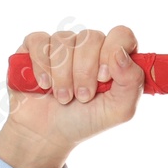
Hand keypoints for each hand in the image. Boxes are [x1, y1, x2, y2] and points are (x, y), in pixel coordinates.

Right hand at [0, 26, 143, 167]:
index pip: (122, 35)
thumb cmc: (85, 120)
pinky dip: (42, 68)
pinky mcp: (35, 44)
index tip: (104, 78)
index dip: (113, 52)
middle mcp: (89, 46)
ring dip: (63, 77)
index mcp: (113, 58)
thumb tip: (122, 54)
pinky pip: (40, 42)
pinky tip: (44, 85)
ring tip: (63, 97)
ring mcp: (62, 43)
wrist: (47, 132)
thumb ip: (132, 83)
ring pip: (64, 42)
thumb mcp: (118, 111)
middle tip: (82, 97)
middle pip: (91, 37)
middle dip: (85, 73)